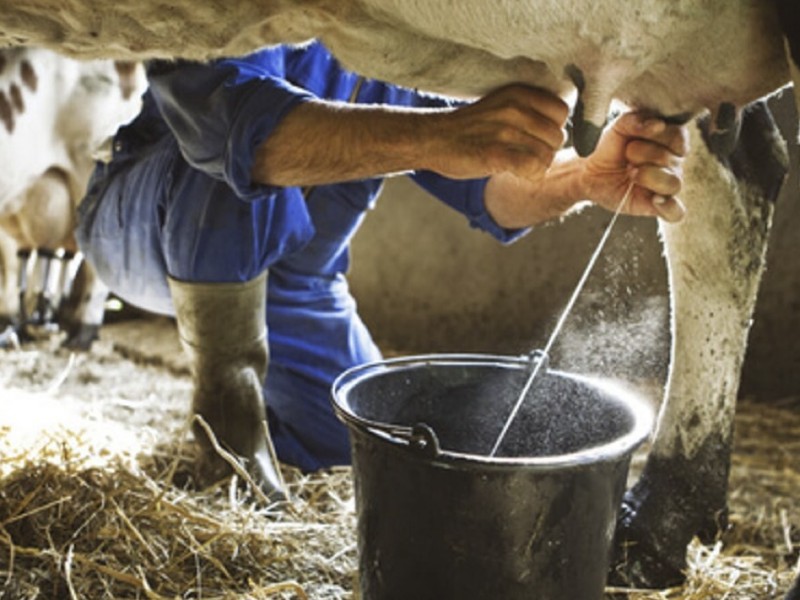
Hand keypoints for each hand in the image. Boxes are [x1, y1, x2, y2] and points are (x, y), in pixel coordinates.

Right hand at [425, 84, 568, 182]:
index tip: (535, 138)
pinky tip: (515, 172)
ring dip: (537, 166)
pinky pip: (534, 168)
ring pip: (547, 154)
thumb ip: (530, 110)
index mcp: (519, 93)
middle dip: (546, 150)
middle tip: (524, 155)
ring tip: (517, 164)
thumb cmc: (470, 128)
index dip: (552, 129)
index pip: (561, 112)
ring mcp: (505, 131)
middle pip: (557, 136)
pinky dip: (529, 175)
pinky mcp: (496, 154)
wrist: (433, 138)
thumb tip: (563, 128)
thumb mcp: (501, 105)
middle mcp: (515, 108)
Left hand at [582, 112, 688, 221]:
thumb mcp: (618, 128)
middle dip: (643, 155)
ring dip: (649, 177)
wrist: (592, 173)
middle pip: (671, 159)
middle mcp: (674, 164)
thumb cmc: (611, 149)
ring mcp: (668, 185)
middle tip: (627, 156)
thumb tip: (658, 125)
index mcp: (670, 141)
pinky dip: (669, 207)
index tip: (633, 138)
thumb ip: (635, 121)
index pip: (678, 137)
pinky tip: (654, 200)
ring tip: (631, 174)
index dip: (656, 137)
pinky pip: (676, 212)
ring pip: (674, 184)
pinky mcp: (658, 207)